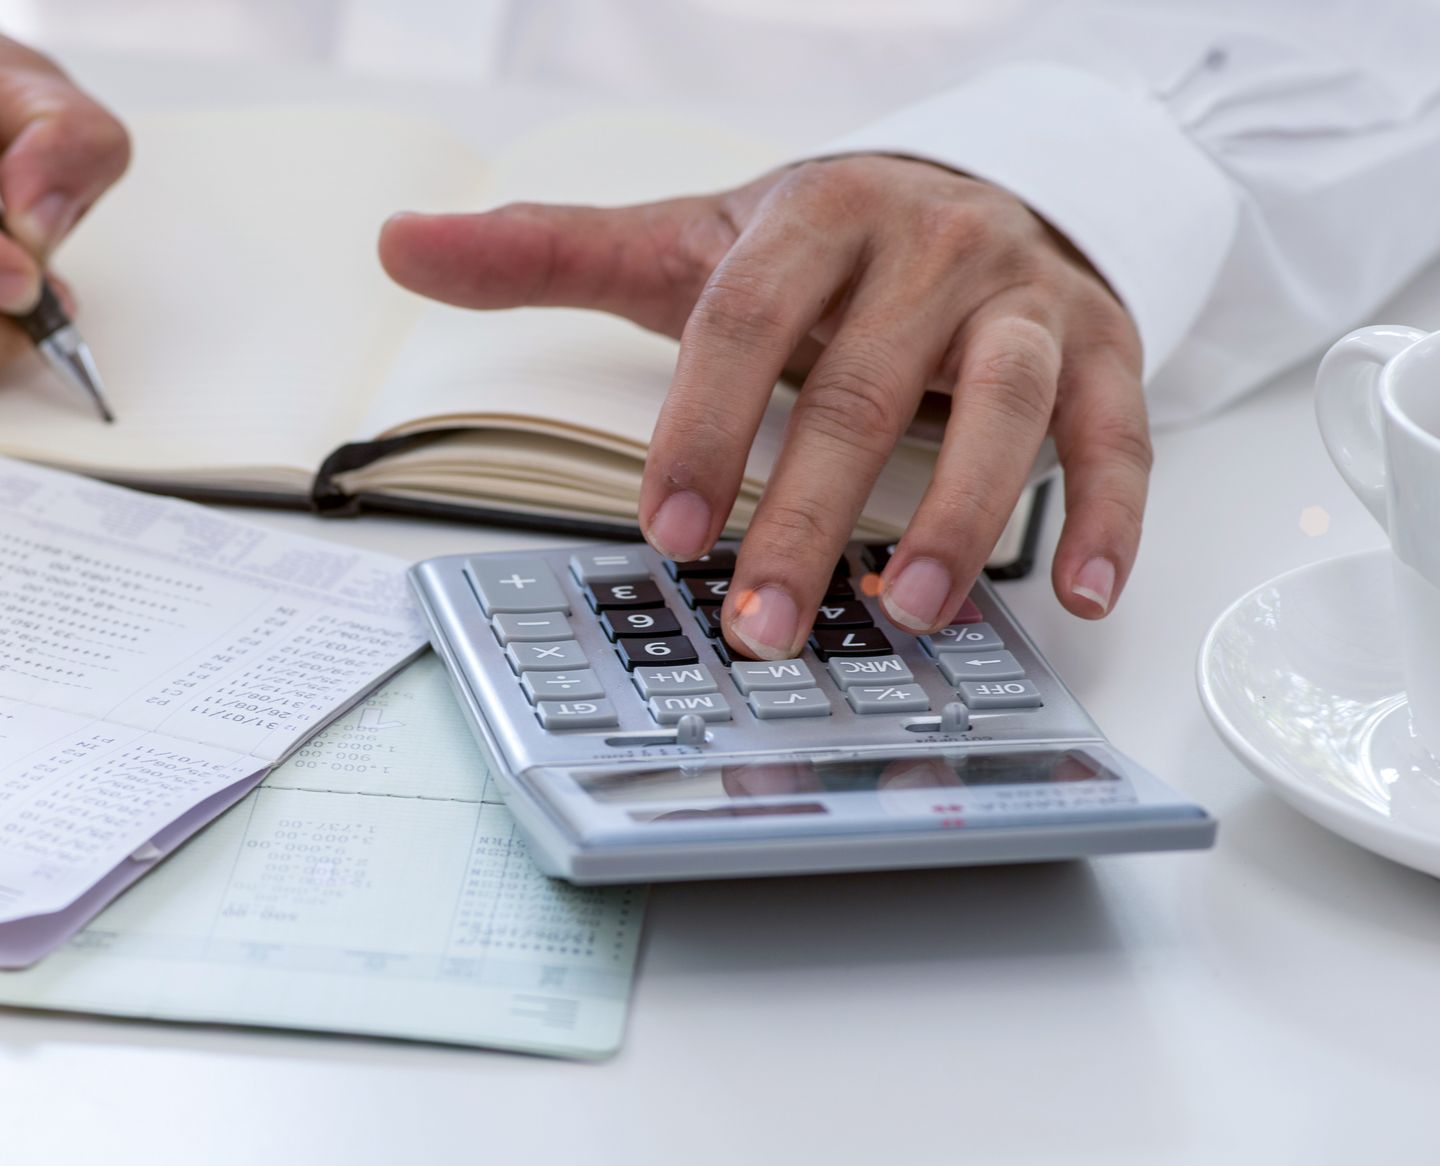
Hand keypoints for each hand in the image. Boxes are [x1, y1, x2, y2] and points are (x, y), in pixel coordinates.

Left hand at [380, 156, 1149, 658]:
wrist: (972, 192)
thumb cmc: (818, 247)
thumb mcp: (685, 242)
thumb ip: (548, 252)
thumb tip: (398, 241)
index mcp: (814, 214)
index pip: (743, 320)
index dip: (701, 427)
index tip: (665, 530)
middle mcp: (927, 244)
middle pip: (860, 384)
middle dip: (808, 514)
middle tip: (765, 624)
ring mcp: (1023, 297)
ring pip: (1001, 405)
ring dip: (960, 517)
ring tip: (904, 613)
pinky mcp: (1102, 349)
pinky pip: (1117, 433)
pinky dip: (1110, 514)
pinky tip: (1085, 597)